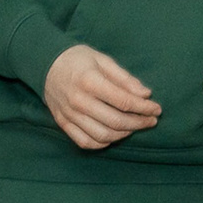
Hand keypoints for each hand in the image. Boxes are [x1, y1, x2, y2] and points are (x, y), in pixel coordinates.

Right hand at [44, 44, 160, 149]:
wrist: (45, 64)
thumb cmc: (78, 60)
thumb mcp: (102, 60)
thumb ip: (124, 78)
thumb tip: (145, 94)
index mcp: (89, 81)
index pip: (124, 101)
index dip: (144, 108)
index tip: (157, 109)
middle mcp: (78, 101)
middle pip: (115, 121)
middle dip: (139, 123)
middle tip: (151, 120)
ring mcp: (69, 115)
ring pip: (102, 135)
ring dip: (123, 134)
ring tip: (134, 127)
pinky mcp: (63, 123)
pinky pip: (86, 142)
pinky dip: (103, 143)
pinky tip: (114, 134)